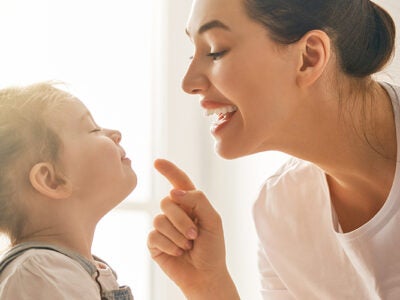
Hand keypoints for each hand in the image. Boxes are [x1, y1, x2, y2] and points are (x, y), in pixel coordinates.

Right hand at [147, 159, 238, 298]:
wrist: (205, 275)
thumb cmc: (212, 248)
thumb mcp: (213, 220)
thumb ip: (198, 200)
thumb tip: (173, 191)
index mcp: (191, 204)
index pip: (179, 182)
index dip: (169, 170)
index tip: (157, 162)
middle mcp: (175, 212)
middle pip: (167, 202)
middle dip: (182, 220)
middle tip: (194, 236)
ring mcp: (163, 227)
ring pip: (160, 219)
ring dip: (177, 235)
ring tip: (187, 246)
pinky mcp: (154, 242)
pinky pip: (154, 236)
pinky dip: (170, 245)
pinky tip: (178, 252)